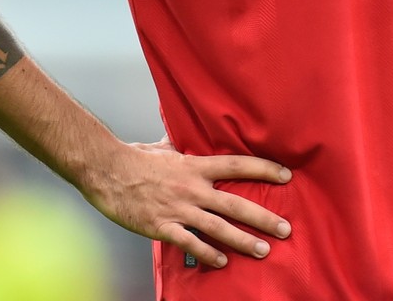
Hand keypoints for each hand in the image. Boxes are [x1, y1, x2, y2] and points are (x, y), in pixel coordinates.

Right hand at [82, 139, 291, 267]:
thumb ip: (180, 144)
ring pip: (218, 227)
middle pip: (235, 203)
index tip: (287, 176)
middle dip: (263, 218)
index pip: (238, 165)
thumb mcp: (163, 145)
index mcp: (195, 166)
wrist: (105, 170)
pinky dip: (207, 253)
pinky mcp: (162, 226)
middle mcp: (192, 188)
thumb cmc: (134, 157)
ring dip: (243, 240)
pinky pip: (190, 242)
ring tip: (263, 250)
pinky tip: (222, 261)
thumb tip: (184, 131)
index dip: (264, 169)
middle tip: (285, 229)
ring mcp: (178, 209)